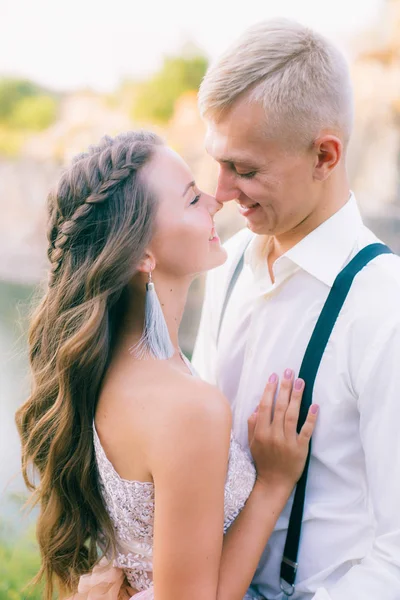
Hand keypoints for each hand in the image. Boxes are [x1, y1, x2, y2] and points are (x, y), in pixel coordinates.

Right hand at [247, 370, 317, 490]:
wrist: (274, 482)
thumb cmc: (263, 460)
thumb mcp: (252, 443)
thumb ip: (252, 424)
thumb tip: (257, 407)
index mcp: (260, 432)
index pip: (265, 407)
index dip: (269, 390)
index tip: (274, 376)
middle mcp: (273, 435)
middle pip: (279, 407)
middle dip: (284, 388)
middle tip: (289, 372)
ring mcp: (287, 442)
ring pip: (292, 415)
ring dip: (296, 397)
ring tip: (300, 382)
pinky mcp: (300, 449)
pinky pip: (306, 431)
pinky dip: (310, 419)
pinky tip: (314, 406)